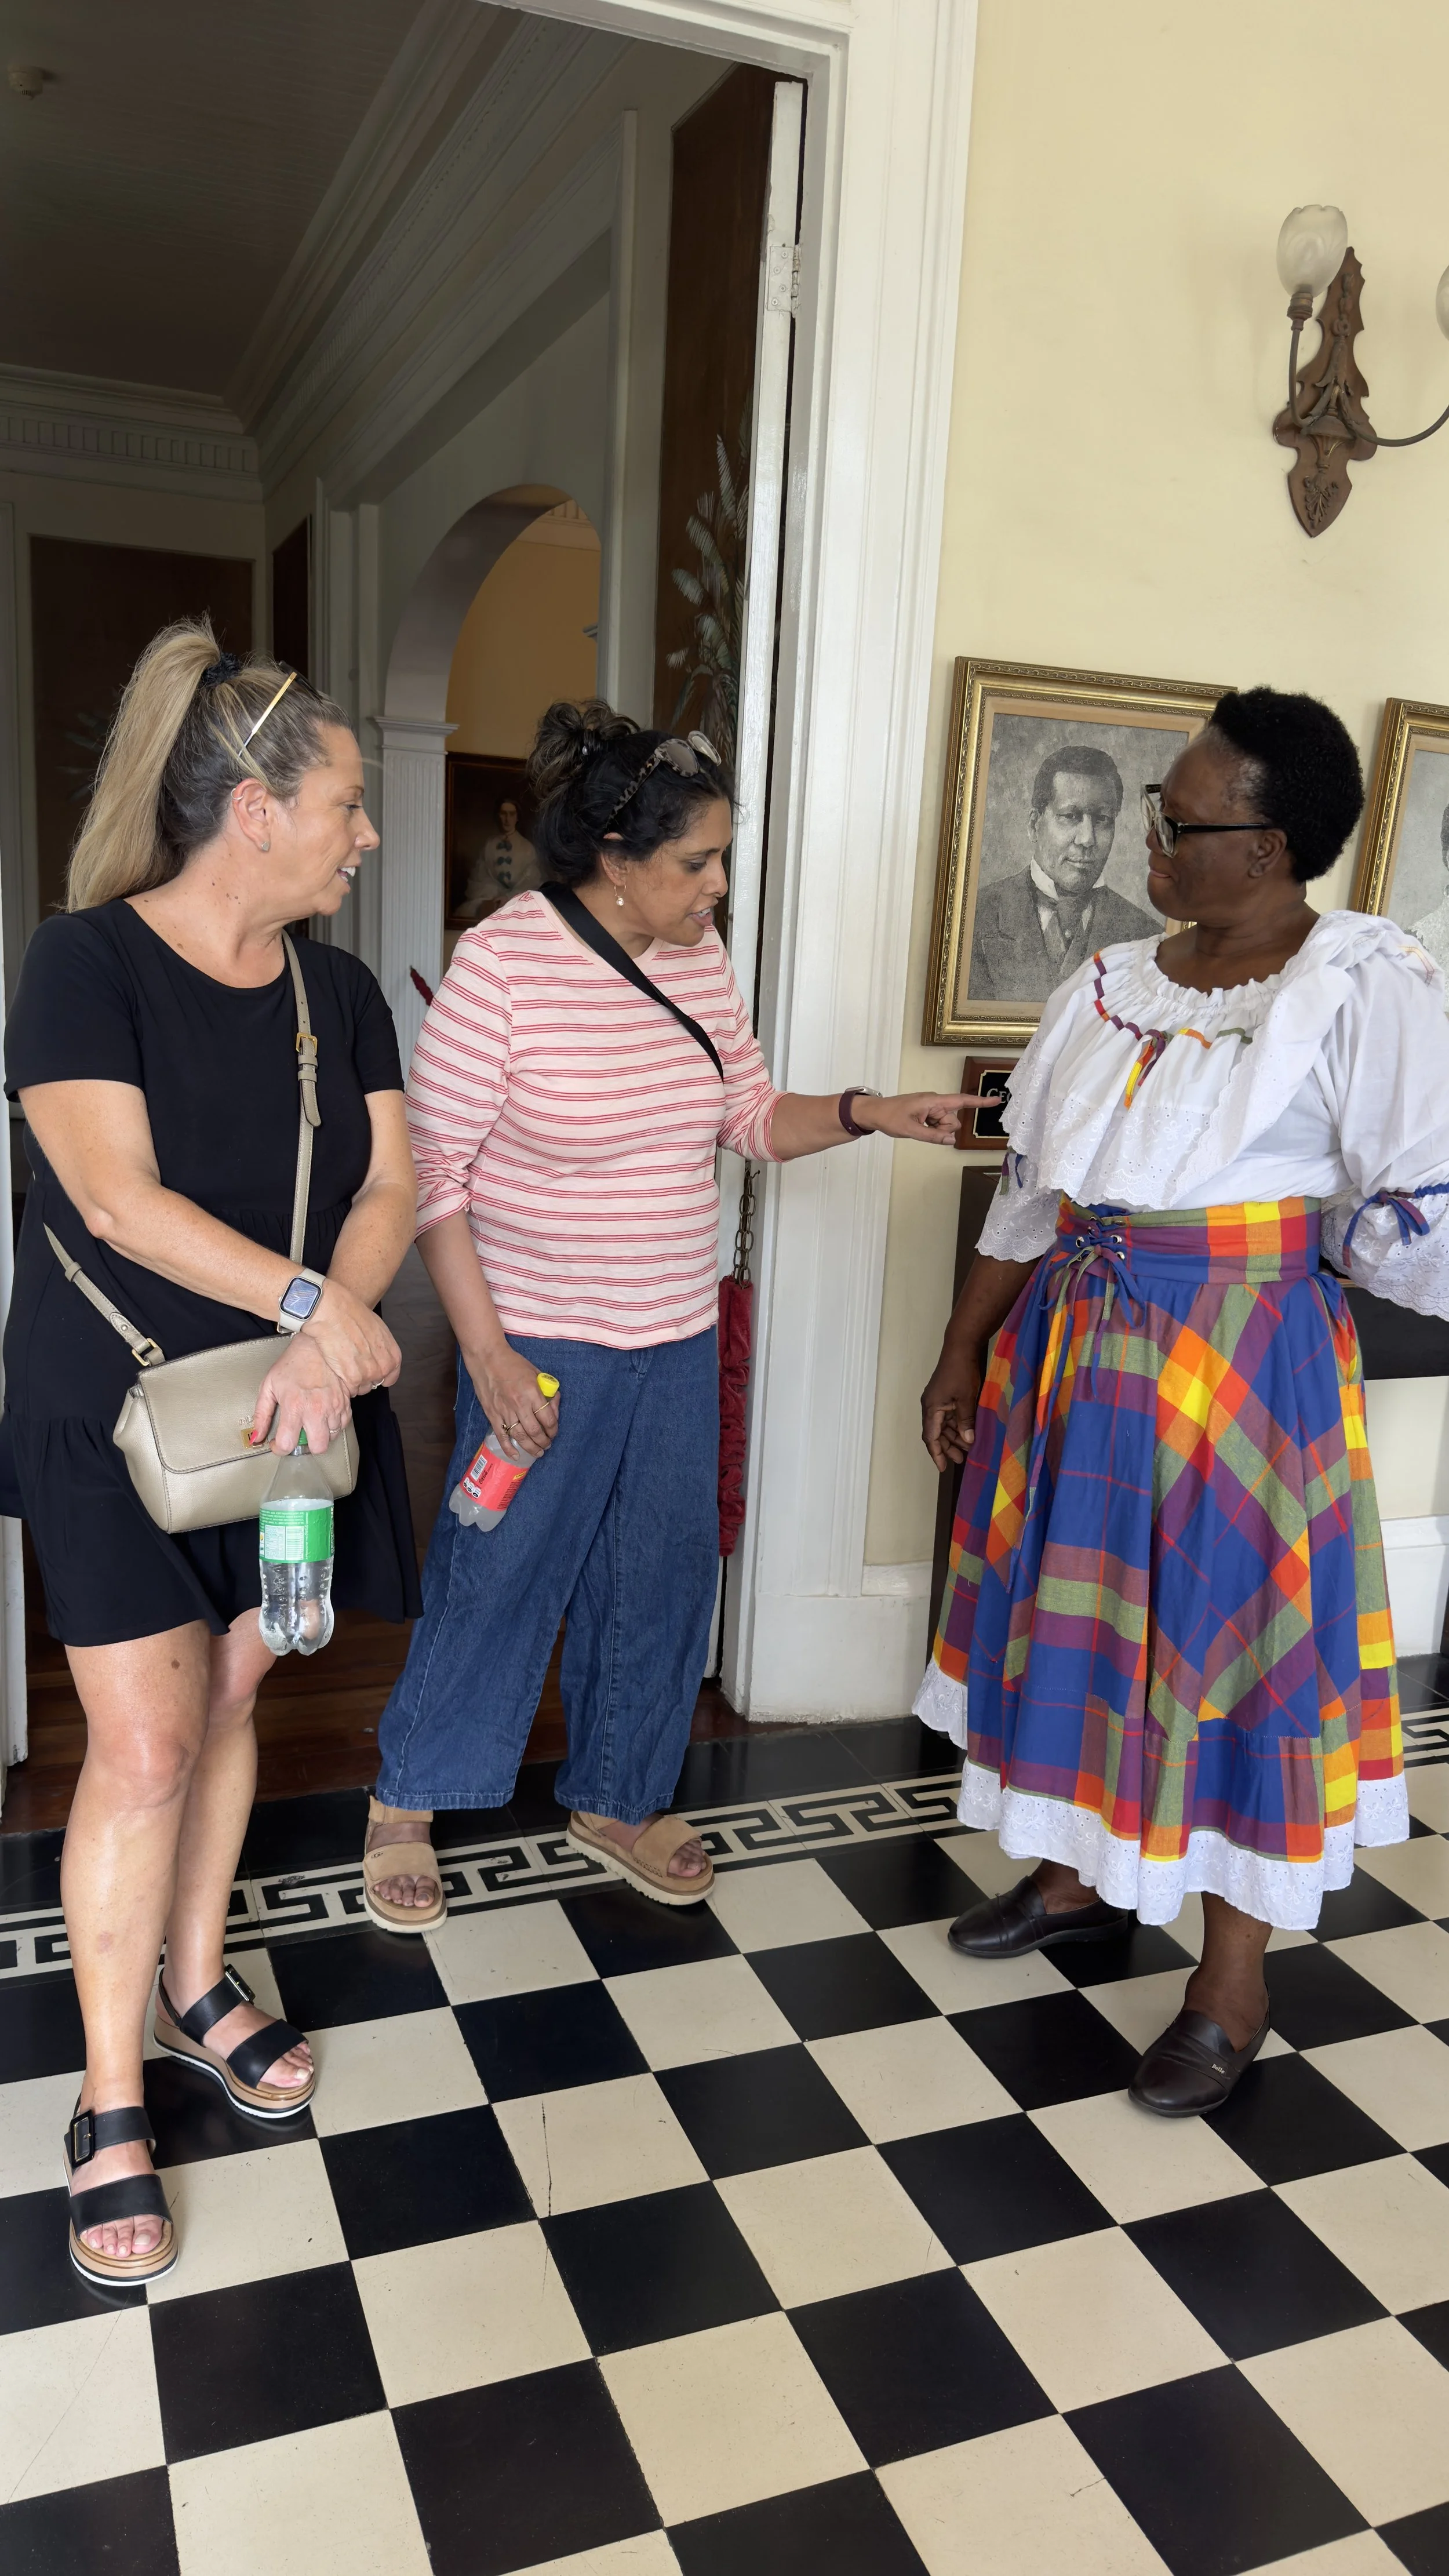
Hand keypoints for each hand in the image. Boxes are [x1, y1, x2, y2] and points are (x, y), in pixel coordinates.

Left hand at [253, 1333, 353, 1456]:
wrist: (318, 1345)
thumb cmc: (293, 1363)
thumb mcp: (269, 1386)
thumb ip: (261, 1414)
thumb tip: (256, 1436)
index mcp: (294, 1406)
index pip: (288, 1443)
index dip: (279, 1448)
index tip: (278, 1443)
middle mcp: (316, 1410)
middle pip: (317, 1447)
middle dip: (306, 1446)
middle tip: (299, 1435)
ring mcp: (333, 1407)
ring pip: (331, 1438)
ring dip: (320, 1434)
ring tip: (311, 1422)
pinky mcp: (345, 1404)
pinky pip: (342, 1426)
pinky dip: (332, 1425)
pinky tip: (323, 1415)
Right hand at [296, 1281, 400, 1399]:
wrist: (335, 1313)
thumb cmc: (354, 1316)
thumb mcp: (378, 1330)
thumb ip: (381, 1349)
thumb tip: (376, 1355)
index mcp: (392, 1356)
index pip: (390, 1378)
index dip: (378, 1376)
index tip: (369, 1372)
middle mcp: (383, 1368)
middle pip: (373, 1384)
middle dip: (362, 1377)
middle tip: (351, 1363)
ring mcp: (368, 1375)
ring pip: (360, 1389)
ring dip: (351, 1381)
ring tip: (342, 1363)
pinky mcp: (352, 1379)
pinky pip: (348, 1389)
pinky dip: (341, 1381)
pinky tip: (336, 1366)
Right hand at [465, 1342, 560, 1460]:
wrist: (487, 1359)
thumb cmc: (513, 1363)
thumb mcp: (535, 1372)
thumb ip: (546, 1389)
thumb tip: (553, 1404)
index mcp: (532, 1392)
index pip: (548, 1418)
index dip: (554, 1429)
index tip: (554, 1432)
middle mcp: (519, 1404)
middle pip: (535, 1431)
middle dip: (544, 1441)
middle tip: (547, 1444)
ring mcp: (504, 1411)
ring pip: (520, 1436)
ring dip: (531, 1447)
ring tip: (538, 1452)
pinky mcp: (492, 1414)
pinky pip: (501, 1436)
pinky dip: (508, 1448)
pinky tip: (516, 1455)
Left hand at [859, 1092, 987, 1145]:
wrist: (874, 1113)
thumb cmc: (890, 1117)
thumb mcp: (911, 1130)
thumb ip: (932, 1136)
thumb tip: (951, 1139)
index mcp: (933, 1101)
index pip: (961, 1101)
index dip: (979, 1102)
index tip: (996, 1100)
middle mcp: (935, 1103)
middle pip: (953, 1120)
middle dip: (944, 1129)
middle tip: (923, 1128)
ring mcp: (931, 1108)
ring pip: (946, 1125)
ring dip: (936, 1130)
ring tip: (917, 1127)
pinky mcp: (927, 1113)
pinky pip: (938, 1125)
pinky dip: (932, 1129)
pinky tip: (918, 1127)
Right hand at [921, 1342, 983, 1469]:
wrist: (961, 1347)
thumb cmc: (962, 1371)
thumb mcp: (966, 1399)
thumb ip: (966, 1422)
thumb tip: (968, 1442)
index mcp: (931, 1408)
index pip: (930, 1437)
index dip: (936, 1454)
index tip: (943, 1468)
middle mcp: (931, 1406)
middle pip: (936, 1434)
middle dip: (947, 1448)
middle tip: (961, 1460)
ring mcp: (938, 1401)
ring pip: (943, 1426)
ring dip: (954, 1438)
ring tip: (967, 1449)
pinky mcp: (945, 1396)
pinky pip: (949, 1416)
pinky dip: (957, 1426)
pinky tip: (968, 1433)